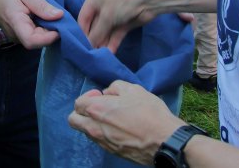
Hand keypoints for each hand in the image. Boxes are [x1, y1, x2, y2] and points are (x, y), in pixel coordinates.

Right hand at [0, 0, 62, 48]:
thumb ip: (42, 5)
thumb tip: (60, 15)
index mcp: (16, 22)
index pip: (32, 41)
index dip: (48, 38)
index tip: (60, 27)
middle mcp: (15, 34)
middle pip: (37, 42)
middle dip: (52, 33)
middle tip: (61, 18)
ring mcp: (16, 37)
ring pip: (36, 40)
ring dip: (47, 31)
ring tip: (52, 16)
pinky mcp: (18, 36)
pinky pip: (33, 37)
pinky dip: (42, 30)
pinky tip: (44, 18)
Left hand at [69, 81, 183, 164]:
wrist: (164, 140)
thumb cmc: (149, 113)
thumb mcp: (133, 89)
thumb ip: (115, 87)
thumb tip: (107, 93)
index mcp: (97, 109)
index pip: (77, 103)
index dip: (88, 97)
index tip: (101, 96)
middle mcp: (94, 127)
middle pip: (74, 120)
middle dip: (82, 112)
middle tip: (100, 107)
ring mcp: (102, 142)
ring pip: (86, 131)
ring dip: (92, 123)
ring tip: (112, 118)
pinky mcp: (111, 151)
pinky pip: (98, 140)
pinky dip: (103, 133)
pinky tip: (119, 129)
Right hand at [77, 0, 161, 51]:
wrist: (149, 0)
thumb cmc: (122, 2)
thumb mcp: (106, 16)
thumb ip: (96, 32)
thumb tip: (88, 46)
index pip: (83, 17)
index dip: (82, 32)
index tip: (81, 46)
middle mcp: (103, 6)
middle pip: (94, 25)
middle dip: (93, 39)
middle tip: (90, 53)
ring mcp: (114, 15)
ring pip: (105, 31)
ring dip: (103, 42)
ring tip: (99, 56)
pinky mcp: (125, 23)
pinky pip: (116, 34)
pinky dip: (113, 42)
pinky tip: (109, 53)